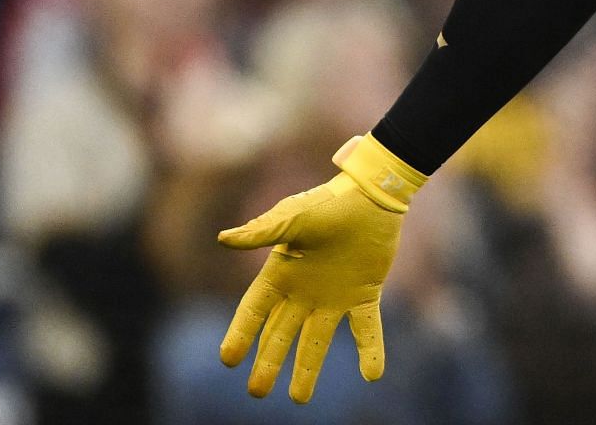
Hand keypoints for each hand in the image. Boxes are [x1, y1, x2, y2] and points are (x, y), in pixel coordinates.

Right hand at [217, 135, 424, 401]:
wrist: (371, 196)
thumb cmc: (328, 203)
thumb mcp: (292, 217)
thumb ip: (261, 231)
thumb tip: (224, 239)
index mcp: (280, 274)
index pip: (254, 311)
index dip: (241, 333)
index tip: (228, 359)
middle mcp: (303, 292)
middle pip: (280, 335)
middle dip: (268, 363)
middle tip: (257, 392)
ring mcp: (333, 296)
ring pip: (316, 342)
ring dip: (307, 370)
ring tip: (299, 400)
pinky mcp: (364, 295)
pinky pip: (366, 330)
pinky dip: (370, 351)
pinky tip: (372, 375)